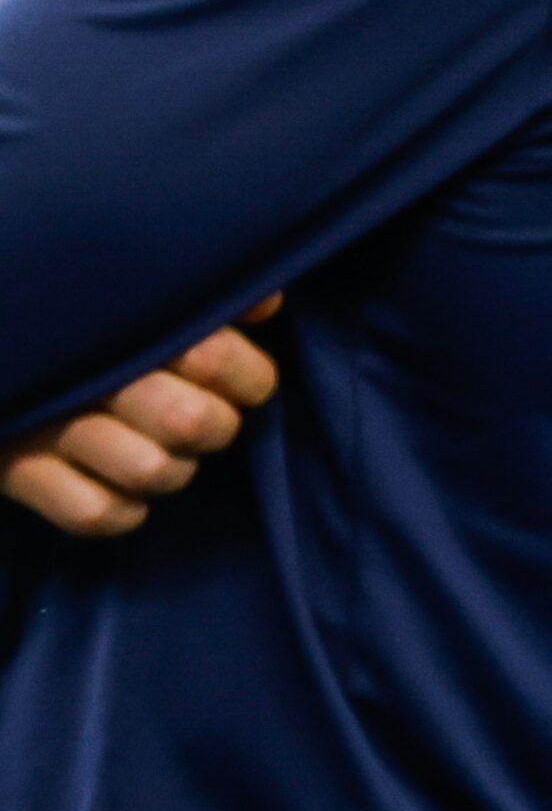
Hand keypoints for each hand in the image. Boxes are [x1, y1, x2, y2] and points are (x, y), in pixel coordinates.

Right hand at [2, 297, 283, 538]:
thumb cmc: (75, 321)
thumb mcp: (132, 296)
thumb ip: (201, 296)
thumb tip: (267, 305)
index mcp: (115, 320)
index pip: (216, 358)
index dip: (246, 374)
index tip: (234, 372)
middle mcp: (78, 376)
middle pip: (191, 420)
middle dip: (210, 421)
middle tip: (192, 410)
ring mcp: (41, 427)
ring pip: (151, 471)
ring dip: (168, 468)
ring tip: (152, 445)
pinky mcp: (12, 474)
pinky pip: (96, 515)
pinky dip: (120, 510)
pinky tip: (117, 485)